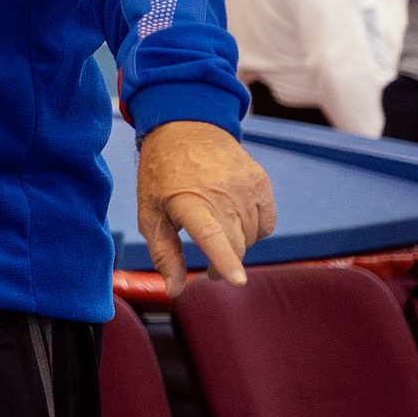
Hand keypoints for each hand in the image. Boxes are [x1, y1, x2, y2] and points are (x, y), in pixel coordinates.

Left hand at [138, 120, 277, 297]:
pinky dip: (255, 231)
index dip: (224, 259)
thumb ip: (164, 253)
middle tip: (212, 271)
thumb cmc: (162, 174)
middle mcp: (220, 191)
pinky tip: (236, 223)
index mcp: (188, 200)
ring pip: (251, 237)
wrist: (186, 126)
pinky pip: (267, 222)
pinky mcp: (260, 181)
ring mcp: (244, 185)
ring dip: (238, 245)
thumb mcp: (150, 212)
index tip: (237, 280)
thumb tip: (175, 290)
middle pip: (235, 244)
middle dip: (225, 264)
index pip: (210, 234)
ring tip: (219, 233)